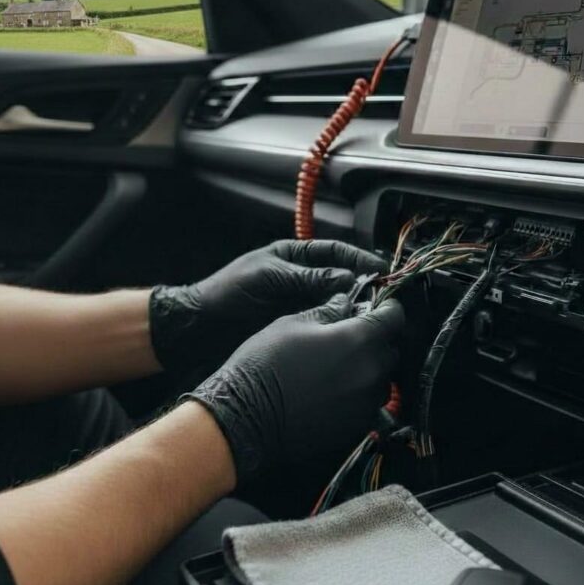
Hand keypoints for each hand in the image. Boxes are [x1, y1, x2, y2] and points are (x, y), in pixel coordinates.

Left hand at [149, 240, 384, 370]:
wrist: (201, 326)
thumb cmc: (226, 293)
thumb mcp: (269, 278)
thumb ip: (307, 278)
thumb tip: (347, 279)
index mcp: (292, 256)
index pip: (334, 252)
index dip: (359, 259)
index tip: (381, 269)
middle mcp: (300, 278)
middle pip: (339, 278)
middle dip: (361, 286)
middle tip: (382, 297)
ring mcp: (298, 303)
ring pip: (334, 303)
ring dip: (351, 308)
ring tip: (370, 316)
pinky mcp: (295, 325)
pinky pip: (322, 323)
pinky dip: (336, 326)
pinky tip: (349, 332)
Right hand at [185, 294, 404, 484]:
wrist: (246, 418)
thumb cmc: (265, 364)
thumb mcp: (292, 324)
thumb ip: (327, 311)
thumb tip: (345, 301)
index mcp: (359, 340)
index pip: (394, 317)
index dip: (386, 308)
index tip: (377, 306)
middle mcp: (371, 373)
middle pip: (390, 349)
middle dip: (376, 339)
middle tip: (350, 335)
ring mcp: (366, 404)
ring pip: (381, 378)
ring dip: (368, 368)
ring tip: (338, 366)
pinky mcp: (356, 427)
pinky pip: (368, 404)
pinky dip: (357, 394)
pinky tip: (331, 391)